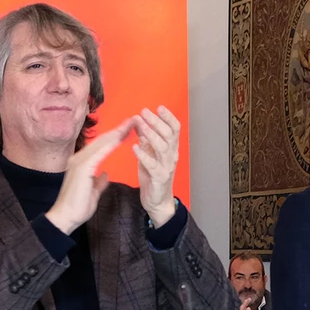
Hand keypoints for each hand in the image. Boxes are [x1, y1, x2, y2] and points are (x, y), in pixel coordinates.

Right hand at [45, 119, 132, 233]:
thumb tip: (105, 174)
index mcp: (82, 163)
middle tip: (134, 120)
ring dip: (117, 133)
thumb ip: (99, 181)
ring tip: (131, 124)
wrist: (65, 217)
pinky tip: (120, 138)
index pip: (102, 146)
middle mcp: (79, 158)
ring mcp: (79, 162)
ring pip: (101, 143)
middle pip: (102, 140)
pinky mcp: (82, 168)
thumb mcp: (93, 192)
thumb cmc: (77, 207)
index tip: (128, 130)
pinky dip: (110, 145)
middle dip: (118, 130)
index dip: (115, 137)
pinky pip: (98, 153)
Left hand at [132, 106, 181, 226]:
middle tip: (144, 112)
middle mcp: (171, 156)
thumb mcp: (150, 154)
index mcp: (171, 149)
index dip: (168, 117)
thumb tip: (139, 123)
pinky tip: (135, 147)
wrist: (157, 202)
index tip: (159, 107)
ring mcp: (167, 167)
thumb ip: (146, 140)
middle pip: (169, 135)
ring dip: (151, 134)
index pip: (175, 129)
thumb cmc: (153, 176)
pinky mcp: (159, 178)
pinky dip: (144, 155)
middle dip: (157, 122)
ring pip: (162, 147)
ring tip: (140, 125)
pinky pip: (152, 165)